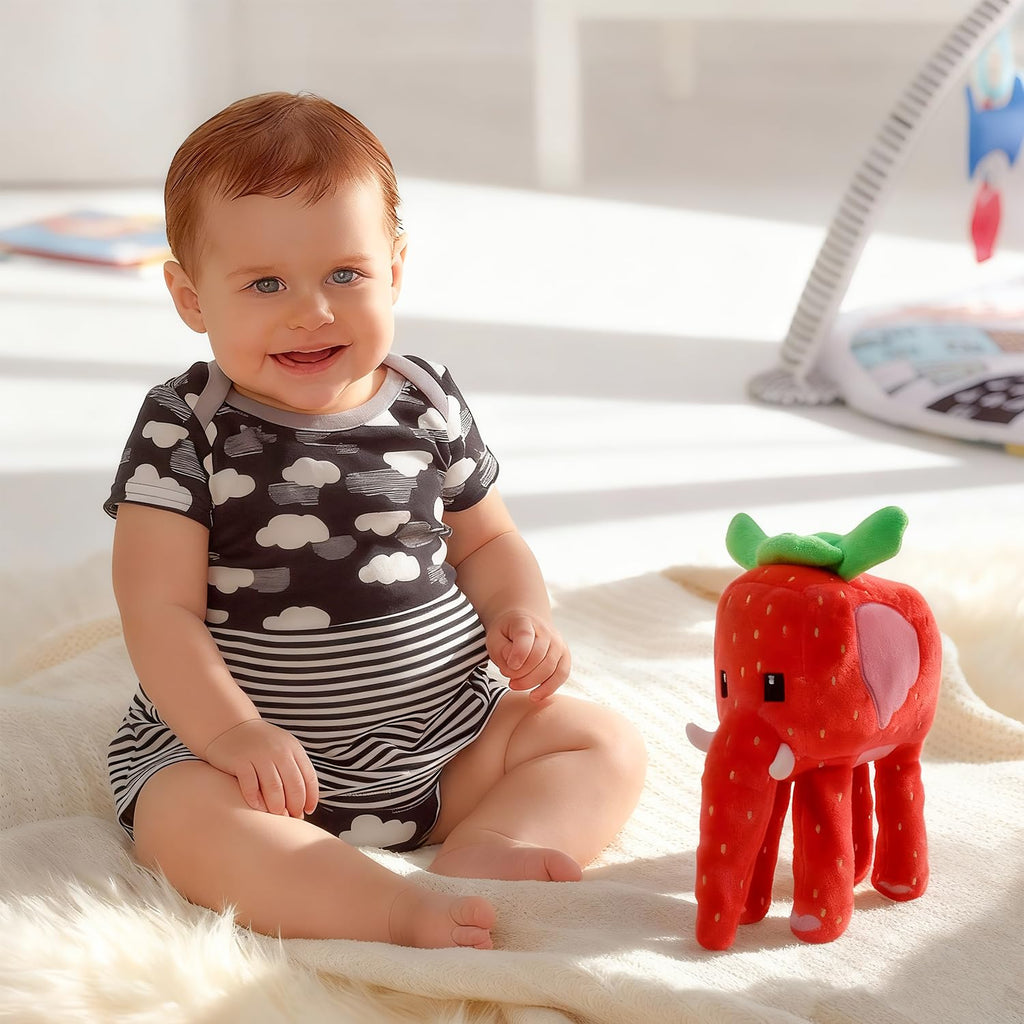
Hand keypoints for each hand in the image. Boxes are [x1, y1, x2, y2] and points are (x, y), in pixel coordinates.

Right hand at [202, 719, 318, 817]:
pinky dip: (255, 800)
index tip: (307, 811)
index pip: (308, 777)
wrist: (230, 726)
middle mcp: (279, 751)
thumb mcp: (283, 748)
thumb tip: (305, 802)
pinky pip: (250, 786)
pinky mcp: (240, 761)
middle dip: (295, 806)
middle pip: (293, 785)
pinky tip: (257, 808)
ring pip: (274, 788)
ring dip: (277, 807)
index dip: (310, 797)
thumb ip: (294, 768)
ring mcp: (259, 756)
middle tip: (292, 819)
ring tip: (277, 816)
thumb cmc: (260, 744)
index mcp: (293, 749)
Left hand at [486, 610, 570, 701]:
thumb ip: (501, 650)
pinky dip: (549, 688)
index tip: (510, 666)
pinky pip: (561, 674)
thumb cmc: (507, 634)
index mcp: (525, 622)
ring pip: (550, 668)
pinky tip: (535, 696)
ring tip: (516, 685)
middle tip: (509, 681)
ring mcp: (558, 643)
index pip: (525, 637)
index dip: (518, 653)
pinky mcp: (564, 656)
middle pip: (538, 656)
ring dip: (532, 682)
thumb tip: (514, 665)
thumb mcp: (494, 638)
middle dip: (522, 675)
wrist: (525, 623)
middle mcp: (546, 631)